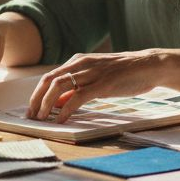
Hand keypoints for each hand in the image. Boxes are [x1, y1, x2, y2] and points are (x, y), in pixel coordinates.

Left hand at [27, 50, 165, 122]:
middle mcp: (82, 64)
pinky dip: (66, 109)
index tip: (31, 109)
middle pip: (49, 80)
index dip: (37, 93)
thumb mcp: (96, 77)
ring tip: (42, 118)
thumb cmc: (124, 73)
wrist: (148, 66)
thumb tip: (57, 102)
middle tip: (31, 116)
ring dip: (47, 103)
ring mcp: (92, 73)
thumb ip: (77, 87)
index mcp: (78, 61)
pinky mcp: (103, 83)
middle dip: (37, 99)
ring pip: (59, 86)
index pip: (49, 76)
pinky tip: (61, 119)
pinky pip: (78, 97)